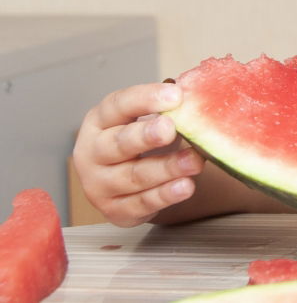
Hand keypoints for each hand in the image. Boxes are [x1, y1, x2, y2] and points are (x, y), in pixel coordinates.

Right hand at [72, 83, 204, 226]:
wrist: (126, 180)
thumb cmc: (139, 139)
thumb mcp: (146, 118)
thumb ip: (166, 108)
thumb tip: (196, 96)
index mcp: (99, 121)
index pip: (118, 105)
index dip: (146, 99)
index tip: (175, 95)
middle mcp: (92, 153)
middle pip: (118, 143)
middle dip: (145, 136)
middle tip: (169, 128)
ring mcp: (99, 184)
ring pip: (134, 176)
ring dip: (166, 168)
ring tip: (194, 161)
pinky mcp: (115, 210)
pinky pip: (142, 204)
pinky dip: (165, 196)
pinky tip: (185, 186)